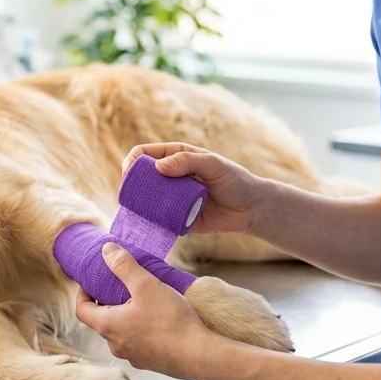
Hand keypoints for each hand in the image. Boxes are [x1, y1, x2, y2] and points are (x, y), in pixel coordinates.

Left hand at [75, 242, 218, 378]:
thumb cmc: (171, 321)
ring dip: (127, 316)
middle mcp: (115, 345)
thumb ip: (124, 266)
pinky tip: (160, 319)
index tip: (92, 282)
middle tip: (122, 286)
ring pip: (121, 332)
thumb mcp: (146, 285)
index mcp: (108, 326)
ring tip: (144, 300)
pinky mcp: (150, 362)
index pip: (81, 310)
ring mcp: (133, 356)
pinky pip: (139, 342)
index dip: (83, 293)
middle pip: (102, 320)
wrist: (199, 356)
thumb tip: (107, 250)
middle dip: (108, 302)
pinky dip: (142, 329)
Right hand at [122, 143, 263, 234]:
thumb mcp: (214, 165)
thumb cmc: (235, 180)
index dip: (132, 161)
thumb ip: (187, 162)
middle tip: (130, 195)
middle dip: (132, 185)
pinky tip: (148, 225)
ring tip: (137, 211)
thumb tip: (157, 167)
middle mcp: (171, 177)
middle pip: (141, 178)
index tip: (129, 172)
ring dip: (139, 205)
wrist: (251, 209)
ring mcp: (172, 199)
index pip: (145, 154)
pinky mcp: (177, 219)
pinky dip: (151, 223)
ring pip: (146, 200)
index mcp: (176, 158)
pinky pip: (159, 220)